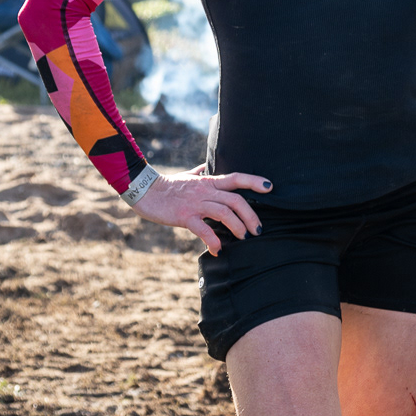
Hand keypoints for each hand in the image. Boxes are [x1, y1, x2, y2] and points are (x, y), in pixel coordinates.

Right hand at [133, 166, 270, 256]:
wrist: (145, 191)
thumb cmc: (168, 185)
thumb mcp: (188, 175)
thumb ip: (201, 171)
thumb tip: (209, 165)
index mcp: (209, 181)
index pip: (236, 177)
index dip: (254, 181)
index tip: (271, 187)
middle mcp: (205, 191)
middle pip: (236, 200)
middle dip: (251, 216)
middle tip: (258, 230)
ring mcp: (195, 203)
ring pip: (224, 213)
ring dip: (237, 227)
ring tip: (243, 238)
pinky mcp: (184, 216)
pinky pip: (203, 230)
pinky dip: (213, 241)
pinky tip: (217, 249)